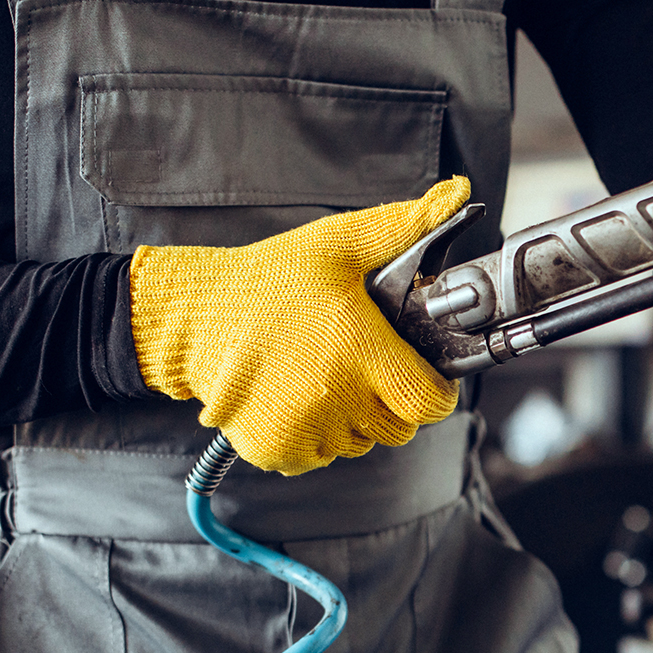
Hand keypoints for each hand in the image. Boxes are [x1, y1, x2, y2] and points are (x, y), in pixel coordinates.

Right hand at [129, 177, 470, 474]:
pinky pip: (320, 456)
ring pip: (361, 443)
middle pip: (399, 426)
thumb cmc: (269, 281)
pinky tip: (298, 395)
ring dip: (354, 418)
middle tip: (364, 364)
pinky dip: (316, 436)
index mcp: (360, 351)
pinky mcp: (275, 448)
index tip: (419, 371)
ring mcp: (304, 429)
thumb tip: (458, 196)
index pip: (430, 401)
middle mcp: (336, 397)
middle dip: (393, 399)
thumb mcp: (341, 243)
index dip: (433, 388)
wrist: (194, 316)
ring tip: (324, 373)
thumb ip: (406, 226)